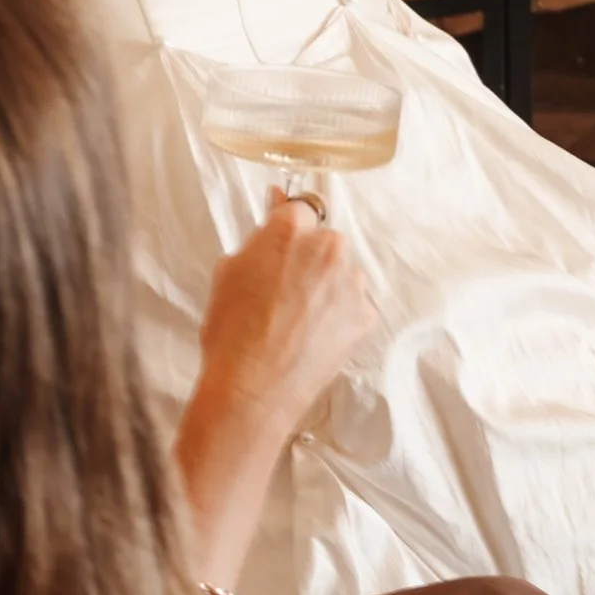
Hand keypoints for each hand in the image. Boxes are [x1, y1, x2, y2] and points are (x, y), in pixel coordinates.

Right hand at [197, 200, 377, 436]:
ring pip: (342, 274)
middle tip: (285, 293)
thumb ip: (260, 237)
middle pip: (325, 241)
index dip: (290, 231)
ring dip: (328, 288)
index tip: (284, 246)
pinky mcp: (366, 315)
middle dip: (310, 260)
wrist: (252, 389)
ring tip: (299, 321)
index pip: (299, 209)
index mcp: (290, 230)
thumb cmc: (231, 332)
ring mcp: (351, 282)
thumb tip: (277, 205)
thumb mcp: (229, 273)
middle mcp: (328, 248)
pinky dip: (339, 316)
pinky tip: (314, 337)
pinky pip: (354, 305)